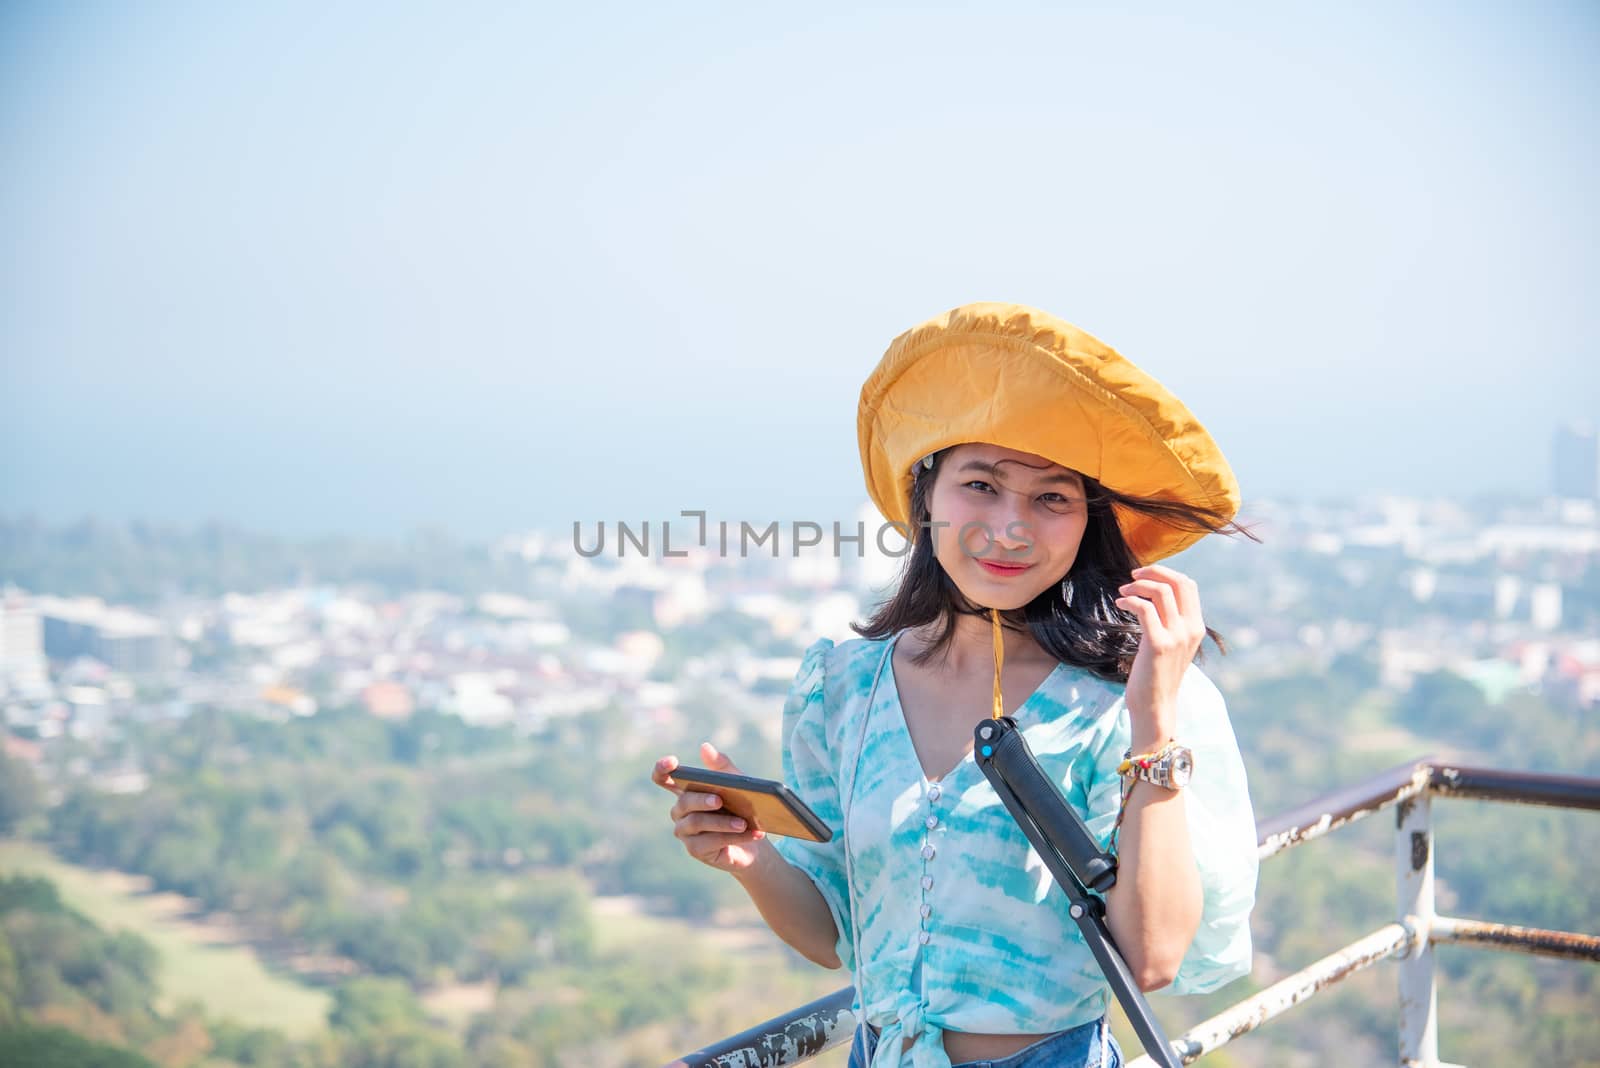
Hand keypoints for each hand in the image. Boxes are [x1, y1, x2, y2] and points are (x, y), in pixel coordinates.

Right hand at [651, 741, 766, 872]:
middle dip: (702, 800)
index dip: (662, 769)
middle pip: (684, 802)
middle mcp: (680, 811)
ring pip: (696, 823)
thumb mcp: (736, 784)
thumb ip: (721, 767)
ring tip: (742, 823)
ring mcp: (685, 832)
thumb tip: (704, 747)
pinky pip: (710, 842)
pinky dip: (733, 837)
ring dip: (722, 822)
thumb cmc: (741, 808)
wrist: (753, 841)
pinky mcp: (695, 850)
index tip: (672, 762)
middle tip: (719, 800)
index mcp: (686, 791)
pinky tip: (750, 834)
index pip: (664, 779)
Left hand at [1114, 564, 1203, 743]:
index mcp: (1196, 627)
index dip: (1166, 573)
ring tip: (1123, 593)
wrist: (1154, 705)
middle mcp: (1190, 629)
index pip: (1188, 585)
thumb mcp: (1171, 645)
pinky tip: (1120, 604)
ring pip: (1161, 592)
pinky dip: (1130, 601)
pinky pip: (1145, 609)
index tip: (1144, 576)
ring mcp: (1176, 637)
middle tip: (1132, 576)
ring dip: (1138, 586)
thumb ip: (1171, 622)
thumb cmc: (1156, 674)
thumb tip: (1156, 596)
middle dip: (1154, 571)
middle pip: (1178, 582)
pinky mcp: (1158, 644)